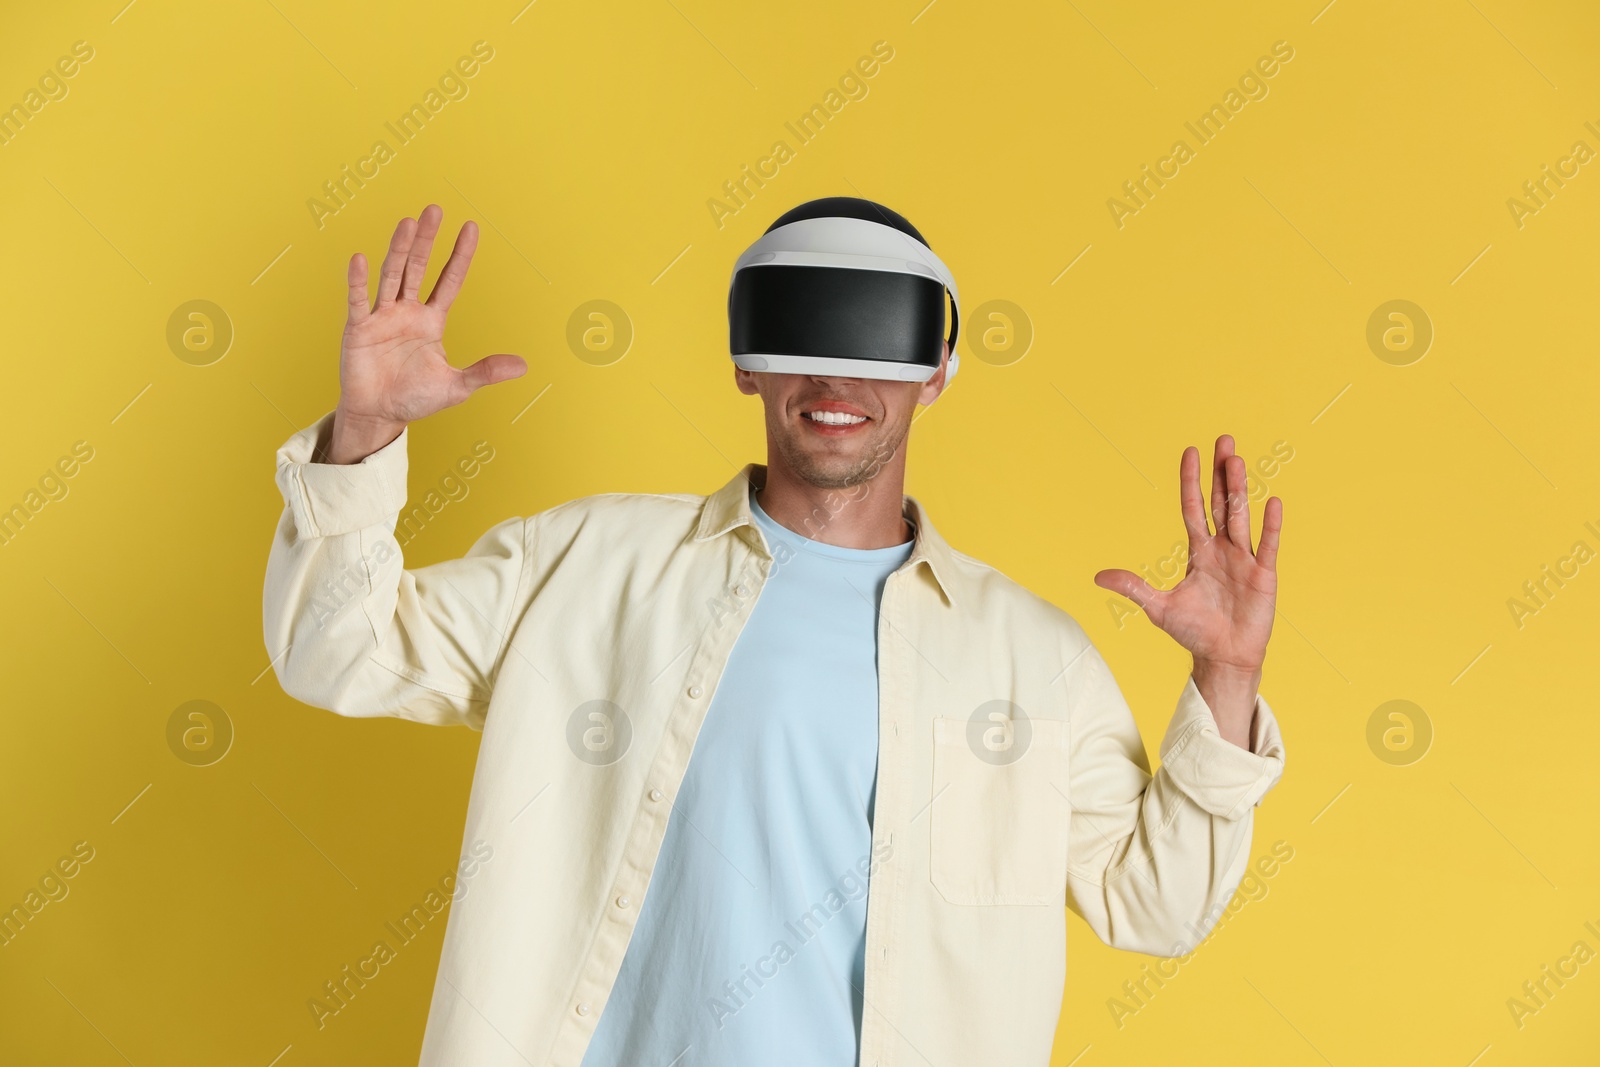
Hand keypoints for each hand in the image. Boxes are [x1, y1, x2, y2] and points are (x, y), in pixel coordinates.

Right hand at [323, 204, 525, 462]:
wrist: (379, 415)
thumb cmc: (415, 398)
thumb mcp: (457, 387)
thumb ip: (485, 372)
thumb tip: (523, 366)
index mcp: (431, 320)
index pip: (449, 280)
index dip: (459, 256)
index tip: (471, 228)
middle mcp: (407, 311)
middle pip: (417, 268)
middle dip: (427, 240)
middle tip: (435, 210)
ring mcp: (382, 317)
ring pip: (392, 276)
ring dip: (399, 249)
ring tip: (408, 223)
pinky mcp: (359, 329)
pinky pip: (359, 301)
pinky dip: (359, 282)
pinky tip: (361, 259)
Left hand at [1094, 435, 1282, 745]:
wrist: (1223, 658)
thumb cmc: (1193, 632)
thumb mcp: (1158, 607)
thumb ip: (1133, 588)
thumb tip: (1098, 576)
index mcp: (1199, 552)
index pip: (1193, 509)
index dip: (1191, 482)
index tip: (1190, 451)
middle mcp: (1222, 550)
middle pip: (1220, 503)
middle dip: (1220, 473)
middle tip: (1222, 440)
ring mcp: (1244, 560)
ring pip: (1241, 516)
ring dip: (1238, 489)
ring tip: (1236, 460)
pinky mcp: (1263, 576)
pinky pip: (1267, 546)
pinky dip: (1270, 525)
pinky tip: (1272, 501)